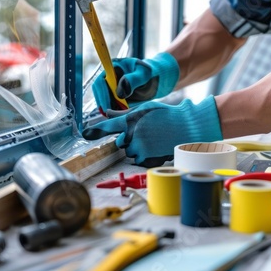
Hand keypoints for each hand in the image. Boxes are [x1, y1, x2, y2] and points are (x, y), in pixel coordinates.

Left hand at [82, 96, 222, 166]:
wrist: (186, 127)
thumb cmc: (166, 116)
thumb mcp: (144, 109)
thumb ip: (123, 114)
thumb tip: (108, 113)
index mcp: (131, 120)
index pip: (109, 126)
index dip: (96, 130)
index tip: (85, 132)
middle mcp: (133, 134)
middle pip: (121, 142)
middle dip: (130, 139)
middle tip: (146, 133)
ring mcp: (140, 148)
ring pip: (131, 152)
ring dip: (138, 148)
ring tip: (154, 140)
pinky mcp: (147, 159)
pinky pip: (139, 160)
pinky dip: (146, 156)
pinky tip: (156, 148)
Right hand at [92, 52, 179, 112]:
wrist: (154, 80)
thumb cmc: (150, 73)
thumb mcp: (144, 74)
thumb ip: (133, 80)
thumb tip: (119, 93)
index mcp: (113, 67)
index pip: (100, 80)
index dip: (101, 93)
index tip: (107, 105)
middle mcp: (108, 77)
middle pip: (98, 91)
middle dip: (103, 103)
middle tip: (110, 114)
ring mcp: (110, 87)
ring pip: (103, 99)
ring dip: (107, 108)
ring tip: (116, 116)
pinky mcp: (114, 96)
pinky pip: (109, 105)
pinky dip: (113, 111)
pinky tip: (119, 116)